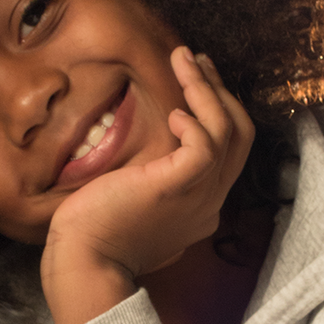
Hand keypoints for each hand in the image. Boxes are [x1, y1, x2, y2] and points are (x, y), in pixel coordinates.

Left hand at [41, 48, 254, 323]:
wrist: (84, 264)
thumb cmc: (96, 237)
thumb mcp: (134, 205)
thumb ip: (152, 185)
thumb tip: (147, 162)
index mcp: (201, 208)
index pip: (228, 152)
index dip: (218, 111)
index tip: (196, 83)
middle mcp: (210, 202)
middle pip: (239, 137)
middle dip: (220, 91)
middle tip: (196, 60)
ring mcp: (199, 197)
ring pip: (227, 132)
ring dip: (207, 89)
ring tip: (184, 59)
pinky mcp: (178, 187)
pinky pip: (207, 144)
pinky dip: (195, 120)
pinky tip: (173, 112)